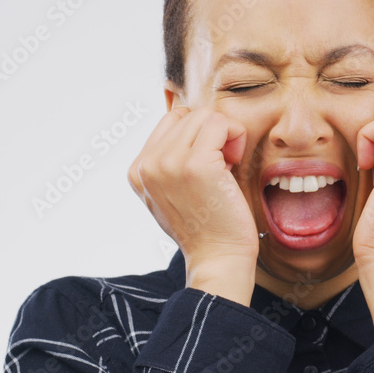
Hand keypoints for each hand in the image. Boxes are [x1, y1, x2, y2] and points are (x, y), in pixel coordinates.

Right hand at [128, 106, 257, 302]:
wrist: (218, 258)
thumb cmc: (205, 225)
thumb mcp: (173, 190)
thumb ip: (169, 159)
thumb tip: (182, 113)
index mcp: (137, 169)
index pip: (170, 121)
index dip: (197, 137)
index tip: (207, 167)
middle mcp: (147, 164)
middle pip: (188, 114)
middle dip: (211, 134)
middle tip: (221, 167)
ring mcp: (168, 163)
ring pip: (205, 115)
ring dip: (225, 136)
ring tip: (226, 167)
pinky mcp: (196, 164)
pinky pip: (221, 123)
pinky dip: (236, 137)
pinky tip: (233, 167)